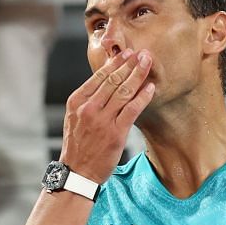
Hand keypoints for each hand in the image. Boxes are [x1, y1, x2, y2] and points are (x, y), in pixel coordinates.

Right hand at [59, 49, 155, 183]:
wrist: (77, 172)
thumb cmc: (78, 145)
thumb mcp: (74, 118)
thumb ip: (88, 100)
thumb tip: (106, 82)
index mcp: (77, 101)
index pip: (98, 77)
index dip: (115, 63)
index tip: (126, 54)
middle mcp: (88, 108)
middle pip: (112, 80)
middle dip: (129, 64)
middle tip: (142, 53)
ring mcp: (101, 120)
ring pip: (123, 91)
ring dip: (138, 74)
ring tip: (147, 63)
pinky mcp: (115, 133)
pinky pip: (132, 109)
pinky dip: (142, 96)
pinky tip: (151, 87)